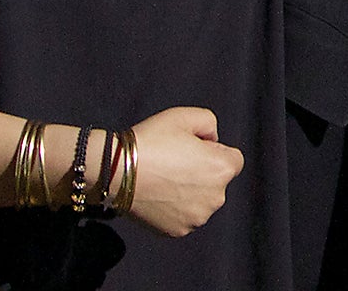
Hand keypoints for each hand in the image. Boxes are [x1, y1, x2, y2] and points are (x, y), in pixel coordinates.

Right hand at [127, 107, 243, 237]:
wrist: (115, 171)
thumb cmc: (152, 140)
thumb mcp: (188, 116)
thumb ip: (211, 125)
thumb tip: (213, 141)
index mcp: (224, 168)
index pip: (232, 159)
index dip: (212, 151)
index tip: (191, 150)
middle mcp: (216, 197)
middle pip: (217, 182)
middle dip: (203, 172)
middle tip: (174, 164)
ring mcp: (196, 218)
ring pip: (201, 201)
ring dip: (191, 192)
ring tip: (164, 180)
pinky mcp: (177, 231)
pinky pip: (184, 217)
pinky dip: (176, 209)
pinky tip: (158, 196)